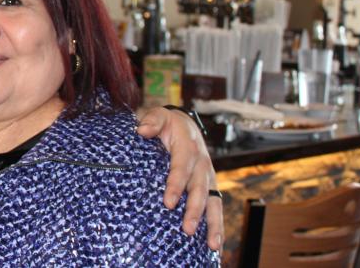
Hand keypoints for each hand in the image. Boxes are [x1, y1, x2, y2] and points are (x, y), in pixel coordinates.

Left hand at [136, 106, 223, 250]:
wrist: (185, 124)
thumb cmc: (168, 123)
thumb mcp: (159, 115)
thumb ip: (152, 120)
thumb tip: (143, 130)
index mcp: (189, 147)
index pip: (182, 168)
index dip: (176, 185)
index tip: (168, 203)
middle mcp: (202, 164)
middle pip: (200, 189)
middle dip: (194, 210)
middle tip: (186, 228)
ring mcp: (208, 176)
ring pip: (213, 201)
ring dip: (212, 223)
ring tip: (211, 244)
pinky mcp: (209, 185)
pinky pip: (215, 206)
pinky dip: (216, 225)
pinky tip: (214, 245)